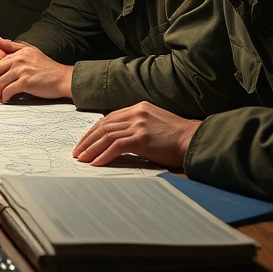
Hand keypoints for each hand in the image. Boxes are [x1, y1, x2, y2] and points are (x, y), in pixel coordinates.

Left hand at [0, 34, 72, 101]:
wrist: (63, 78)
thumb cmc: (48, 68)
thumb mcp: (31, 51)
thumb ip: (12, 45)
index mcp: (20, 52)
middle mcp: (19, 59)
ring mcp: (22, 70)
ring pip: (0, 82)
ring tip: (2, 94)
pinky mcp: (25, 82)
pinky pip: (8, 91)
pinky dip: (5, 97)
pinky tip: (7, 99)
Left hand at [72, 102, 200, 168]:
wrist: (195, 140)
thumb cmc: (178, 137)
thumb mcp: (155, 123)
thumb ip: (137, 125)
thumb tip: (119, 138)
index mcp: (138, 108)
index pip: (109, 118)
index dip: (94, 131)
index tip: (85, 142)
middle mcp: (136, 113)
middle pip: (104, 126)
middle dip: (87, 140)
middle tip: (77, 152)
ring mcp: (138, 124)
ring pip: (106, 136)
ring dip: (91, 149)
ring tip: (81, 159)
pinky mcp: (141, 138)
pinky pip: (115, 146)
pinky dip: (103, 155)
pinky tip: (96, 163)